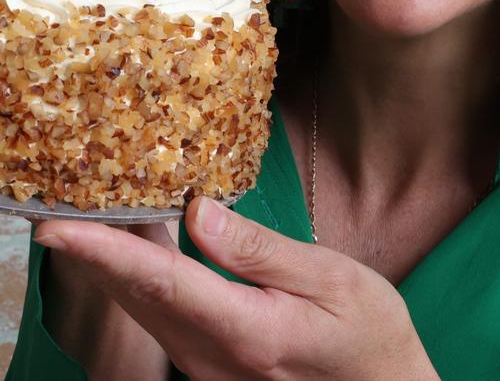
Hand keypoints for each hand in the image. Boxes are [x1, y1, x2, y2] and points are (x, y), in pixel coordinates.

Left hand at [34, 197, 439, 380]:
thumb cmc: (369, 335)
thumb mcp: (332, 280)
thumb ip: (262, 250)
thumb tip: (201, 213)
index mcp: (246, 329)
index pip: (161, 280)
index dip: (105, 250)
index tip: (60, 226)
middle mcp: (212, 357)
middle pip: (137, 298)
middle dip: (90, 255)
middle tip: (53, 212)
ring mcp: (207, 369)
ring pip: (142, 311)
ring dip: (108, 269)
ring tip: (83, 224)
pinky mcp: (210, 368)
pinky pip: (161, 320)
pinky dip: (138, 283)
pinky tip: (133, 255)